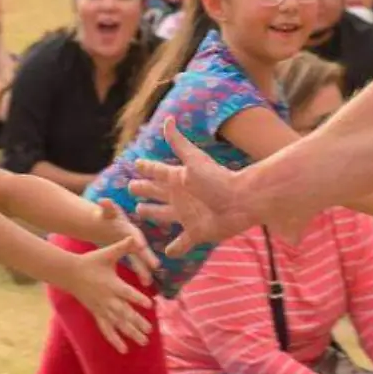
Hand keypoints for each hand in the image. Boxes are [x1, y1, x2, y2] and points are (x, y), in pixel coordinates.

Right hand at [62, 235, 155, 352]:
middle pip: (124, 313)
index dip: (138, 299)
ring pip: (117, 324)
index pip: (127, 293)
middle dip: (137, 322)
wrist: (70, 273)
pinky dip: (114, 340)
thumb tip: (134, 237)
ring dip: (130, 333)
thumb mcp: (107, 253)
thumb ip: (123, 246)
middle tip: (150, 330)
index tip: (150, 305)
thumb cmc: (91, 261)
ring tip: (144, 342)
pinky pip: (106, 329)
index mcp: (112, 284)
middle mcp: (107, 299)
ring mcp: (101, 308)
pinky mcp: (96, 313)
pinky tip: (124, 349)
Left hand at [91, 199, 159, 283]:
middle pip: (142, 249)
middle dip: (148, 257)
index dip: (138, 241)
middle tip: (155, 266)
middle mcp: (135, 238)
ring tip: (148, 283)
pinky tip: (146, 285)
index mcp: (129, 228)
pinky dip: (142, 274)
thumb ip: (106, 207)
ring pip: (141, 260)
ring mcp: (135, 247)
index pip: (134, 235)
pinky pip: (139, 265)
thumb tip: (103, 200)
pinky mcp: (133, 254)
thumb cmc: (106, 216)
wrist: (107, 222)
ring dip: (145, 271)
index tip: (141, 247)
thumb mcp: (106, 211)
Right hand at [131, 118, 259, 255]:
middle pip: (157, 192)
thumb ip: (179, 143)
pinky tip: (167, 253)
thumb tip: (168, 120)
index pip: (156, 170)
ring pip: (163, 215)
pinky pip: (182, 243)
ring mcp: (187, 215)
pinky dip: (175, 248)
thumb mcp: (195, 161)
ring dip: (153, 213)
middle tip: (131, 187)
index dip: (146, 167)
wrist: (241, 202)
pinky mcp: (196, 233)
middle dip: (144, 189)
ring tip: (141, 211)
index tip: (135, 163)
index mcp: (178, 178)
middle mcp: (180, 196)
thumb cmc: (218, 180)